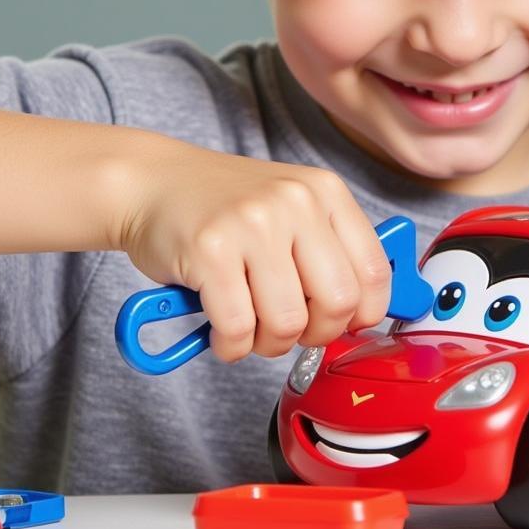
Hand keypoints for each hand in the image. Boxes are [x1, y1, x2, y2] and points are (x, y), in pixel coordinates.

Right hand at [115, 138, 390, 361]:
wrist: (154, 182)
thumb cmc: (227, 207)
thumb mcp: (292, 210)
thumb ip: (330, 252)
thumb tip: (364, 314)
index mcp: (326, 192)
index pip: (374, 272)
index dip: (362, 315)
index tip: (342, 325)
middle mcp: (296, 201)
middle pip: (338, 303)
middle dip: (315, 335)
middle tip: (290, 330)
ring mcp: (253, 223)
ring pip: (287, 322)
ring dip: (268, 343)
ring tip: (250, 327)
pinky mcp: (210, 251)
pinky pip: (238, 329)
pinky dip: (231, 346)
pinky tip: (222, 332)